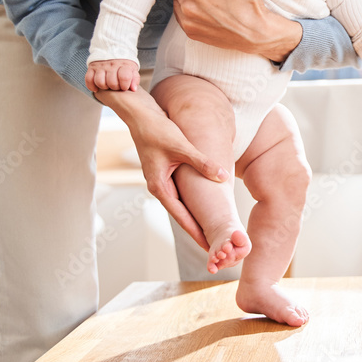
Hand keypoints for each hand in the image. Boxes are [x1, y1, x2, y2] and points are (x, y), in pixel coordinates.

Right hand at [85, 59, 139, 92]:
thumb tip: (133, 89)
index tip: (124, 87)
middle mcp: (112, 65)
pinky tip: (97, 88)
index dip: (124, 85)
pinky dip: (91, 86)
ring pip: (99, 82)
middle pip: (111, 82)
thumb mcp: (133, 70)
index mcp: (124, 65)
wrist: (113, 50)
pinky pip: (88, 79)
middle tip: (116, 86)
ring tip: (107, 86)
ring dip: (104, 87)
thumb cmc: (124, 65)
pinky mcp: (92, 67)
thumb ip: (134, 79)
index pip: (124, 77)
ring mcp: (101, 66)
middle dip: (115, 88)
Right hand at [94, 88, 229, 250]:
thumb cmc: (157, 130)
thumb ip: (202, 162)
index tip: (208, 246)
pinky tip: (201, 206)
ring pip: (180, 204)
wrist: (138, 115)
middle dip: (196, 229)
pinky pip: (179, 193)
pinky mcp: (163, 172)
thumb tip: (223, 176)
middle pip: (181, 214)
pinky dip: (190, 202)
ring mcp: (160, 180)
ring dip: (193, 217)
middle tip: (212, 246)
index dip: (195, 231)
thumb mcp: (181, 146)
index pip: (181, 216)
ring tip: (210, 230)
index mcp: (159, 186)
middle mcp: (158, 187)